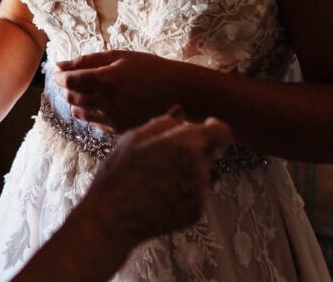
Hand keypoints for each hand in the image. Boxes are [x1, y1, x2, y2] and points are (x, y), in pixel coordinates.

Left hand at [54, 50, 180, 132]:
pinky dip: (89, 114)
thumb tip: (60, 64)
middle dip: (66, 89)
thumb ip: (87, 60)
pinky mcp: (120, 129)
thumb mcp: (119, 57)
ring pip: (80, 113)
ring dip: (75, 102)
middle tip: (71, 81)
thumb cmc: (149, 68)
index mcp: (107, 79)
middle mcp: (108, 101)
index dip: (59, 77)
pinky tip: (98, 104)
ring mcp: (114, 118)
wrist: (179, 91)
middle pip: (71, 98)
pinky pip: (94, 124)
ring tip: (83, 93)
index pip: (69, 81)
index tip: (58, 74)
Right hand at [86, 110, 231, 244]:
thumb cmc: (118, 174)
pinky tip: (158, 195)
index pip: (221, 132)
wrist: (111, 218)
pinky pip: (196, 194)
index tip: (206, 125)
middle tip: (168, 155)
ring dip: (190, 171)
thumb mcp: (133, 139)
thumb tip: (180, 113)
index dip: (215, 127)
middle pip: (211, 152)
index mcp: (185, 144)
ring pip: (204, 174)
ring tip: (158, 178)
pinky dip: (183, 192)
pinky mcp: (196, 212)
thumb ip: (162, 123)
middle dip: (196, 149)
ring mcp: (200, 193)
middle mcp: (200, 168)